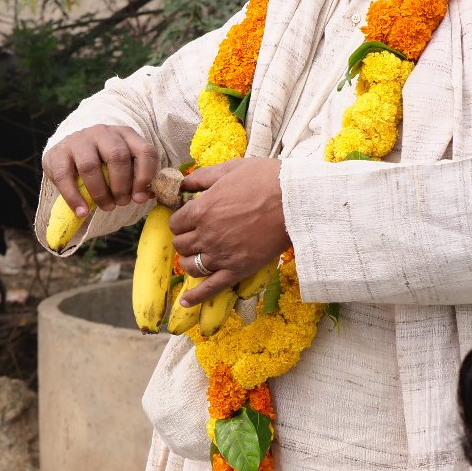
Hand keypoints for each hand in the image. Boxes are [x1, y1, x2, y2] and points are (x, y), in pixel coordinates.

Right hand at [43, 125, 157, 212]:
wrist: (69, 152)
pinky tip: (82, 211)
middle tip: (121, 203)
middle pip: (117, 156)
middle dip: (121, 186)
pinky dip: (74, 198)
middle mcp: (102, 132)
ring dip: (101, 193)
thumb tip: (148, 196)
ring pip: (90, 166)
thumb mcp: (123, 165)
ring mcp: (78, 140)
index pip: (144, 150)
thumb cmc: (103, 163)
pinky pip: (64, 176)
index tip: (140, 198)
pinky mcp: (57, 153)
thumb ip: (137, 178)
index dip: (145, 176)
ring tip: (106, 207)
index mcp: (125, 134)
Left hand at [170, 158, 290, 303]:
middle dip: (185, 239)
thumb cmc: (266, 180)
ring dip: (190, 261)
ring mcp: (221, 255)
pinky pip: (211, 288)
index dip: (182, 220)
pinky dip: (196, 296)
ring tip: (196, 257)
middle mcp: (206, 235)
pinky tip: (185, 302)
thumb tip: (183, 182)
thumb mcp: (231, 168)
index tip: (190, 219)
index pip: (176, 223)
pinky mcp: (238, 270)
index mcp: (201, 210)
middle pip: (180, 245)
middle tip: (197, 235)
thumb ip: (203, 176)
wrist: (296, 202)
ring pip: (191, 266)